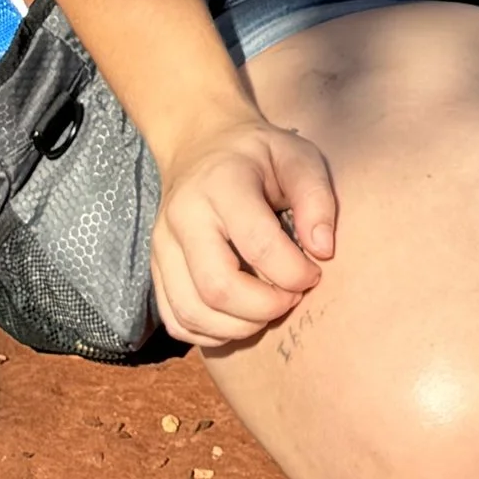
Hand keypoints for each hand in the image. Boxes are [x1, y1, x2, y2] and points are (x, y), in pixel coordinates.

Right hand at [151, 113, 338, 351]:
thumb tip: (323, 250)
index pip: (258, 244)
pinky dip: (211, 333)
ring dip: (239, 327)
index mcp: (222, 184)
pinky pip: (176, 320)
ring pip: (192, 311)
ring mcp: (162, 246)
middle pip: (217, 287)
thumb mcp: (297, 157)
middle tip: (292, 298)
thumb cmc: (259, 156)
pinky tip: (240, 320)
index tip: (314, 273)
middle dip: (265, 308)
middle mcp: (184, 217)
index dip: (293, 272)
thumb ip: (316, 198)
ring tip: (269, 311)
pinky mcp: (156, 268)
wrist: (200, 145)